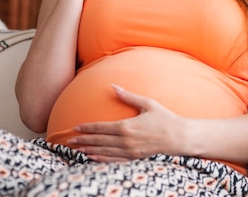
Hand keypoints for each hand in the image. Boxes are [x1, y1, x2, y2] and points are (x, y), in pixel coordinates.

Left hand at [68, 85, 184, 161]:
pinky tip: (94, 159)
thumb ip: (128, 96)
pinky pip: (114, 161)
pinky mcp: (135, 158)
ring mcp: (130, 152)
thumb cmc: (164, 118)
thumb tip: (114, 87)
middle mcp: (126, 141)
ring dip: (90, 151)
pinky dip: (102, 160)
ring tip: (77, 150)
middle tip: (69, 140)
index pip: (101, 128)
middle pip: (99, 141)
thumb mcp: (147, 103)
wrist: (179, 137)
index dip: (86, 128)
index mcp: (127, 126)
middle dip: (83, 140)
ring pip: (104, 152)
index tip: (75, 127)